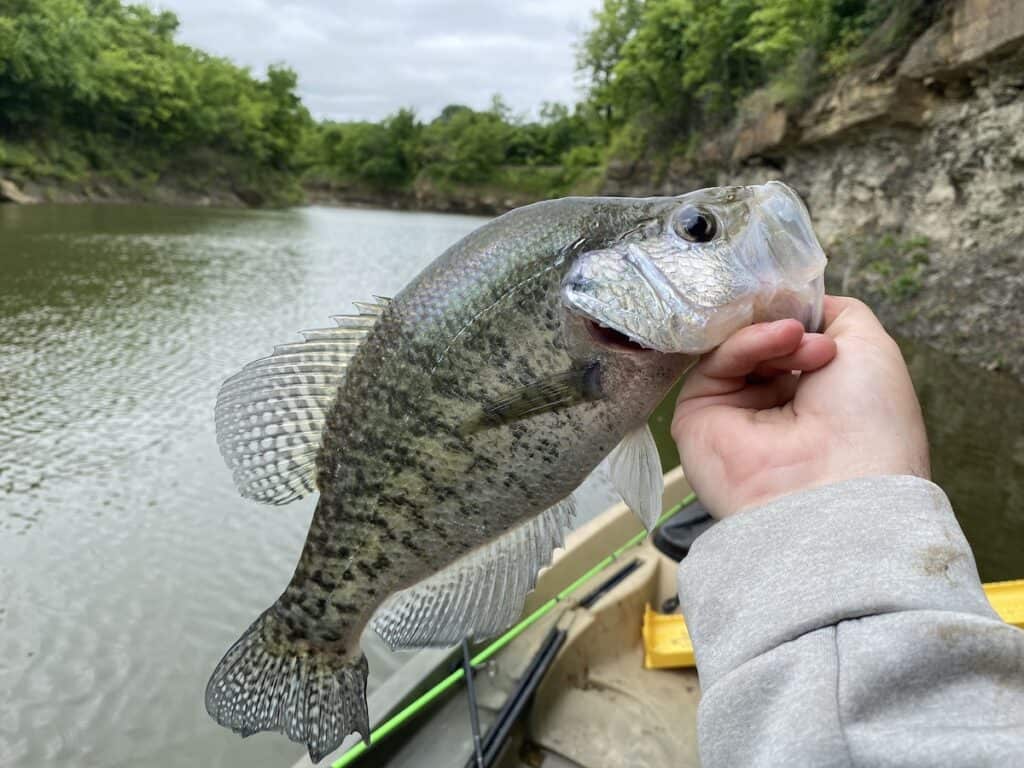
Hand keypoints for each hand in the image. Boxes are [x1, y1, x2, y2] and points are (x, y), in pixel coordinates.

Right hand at [671, 296, 929, 517]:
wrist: (842, 485)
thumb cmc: (870, 422)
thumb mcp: (871, 346)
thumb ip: (835, 312)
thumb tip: (797, 305)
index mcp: (814, 398)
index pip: (788, 338)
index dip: (795, 314)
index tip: (808, 306)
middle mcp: (772, 406)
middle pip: (757, 338)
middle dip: (784, 322)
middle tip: (807, 327)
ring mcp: (732, 413)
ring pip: (734, 347)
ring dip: (772, 333)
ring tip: (801, 341)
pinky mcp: (697, 418)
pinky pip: (714, 364)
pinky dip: (747, 343)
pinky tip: (782, 340)